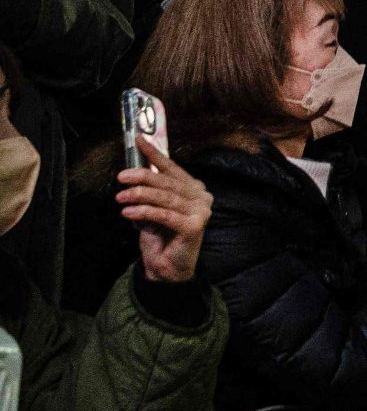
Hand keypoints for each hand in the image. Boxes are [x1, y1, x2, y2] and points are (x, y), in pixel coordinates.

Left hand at [118, 141, 210, 283]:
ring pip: (165, 197)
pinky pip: (165, 214)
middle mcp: (201, 197)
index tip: (139, 141)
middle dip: (142, 177)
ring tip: (121, 198)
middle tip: (122, 177)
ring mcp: (200, 211)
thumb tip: (132, 173)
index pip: (172, 168)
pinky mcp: (194, 226)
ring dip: (140, 195)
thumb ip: (150, 193)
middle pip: (168, 182)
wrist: (168, 268)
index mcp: (193, 189)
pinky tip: (128, 213)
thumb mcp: (152, 209)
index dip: (154, 154)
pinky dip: (144, 212)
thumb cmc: (161, 237)